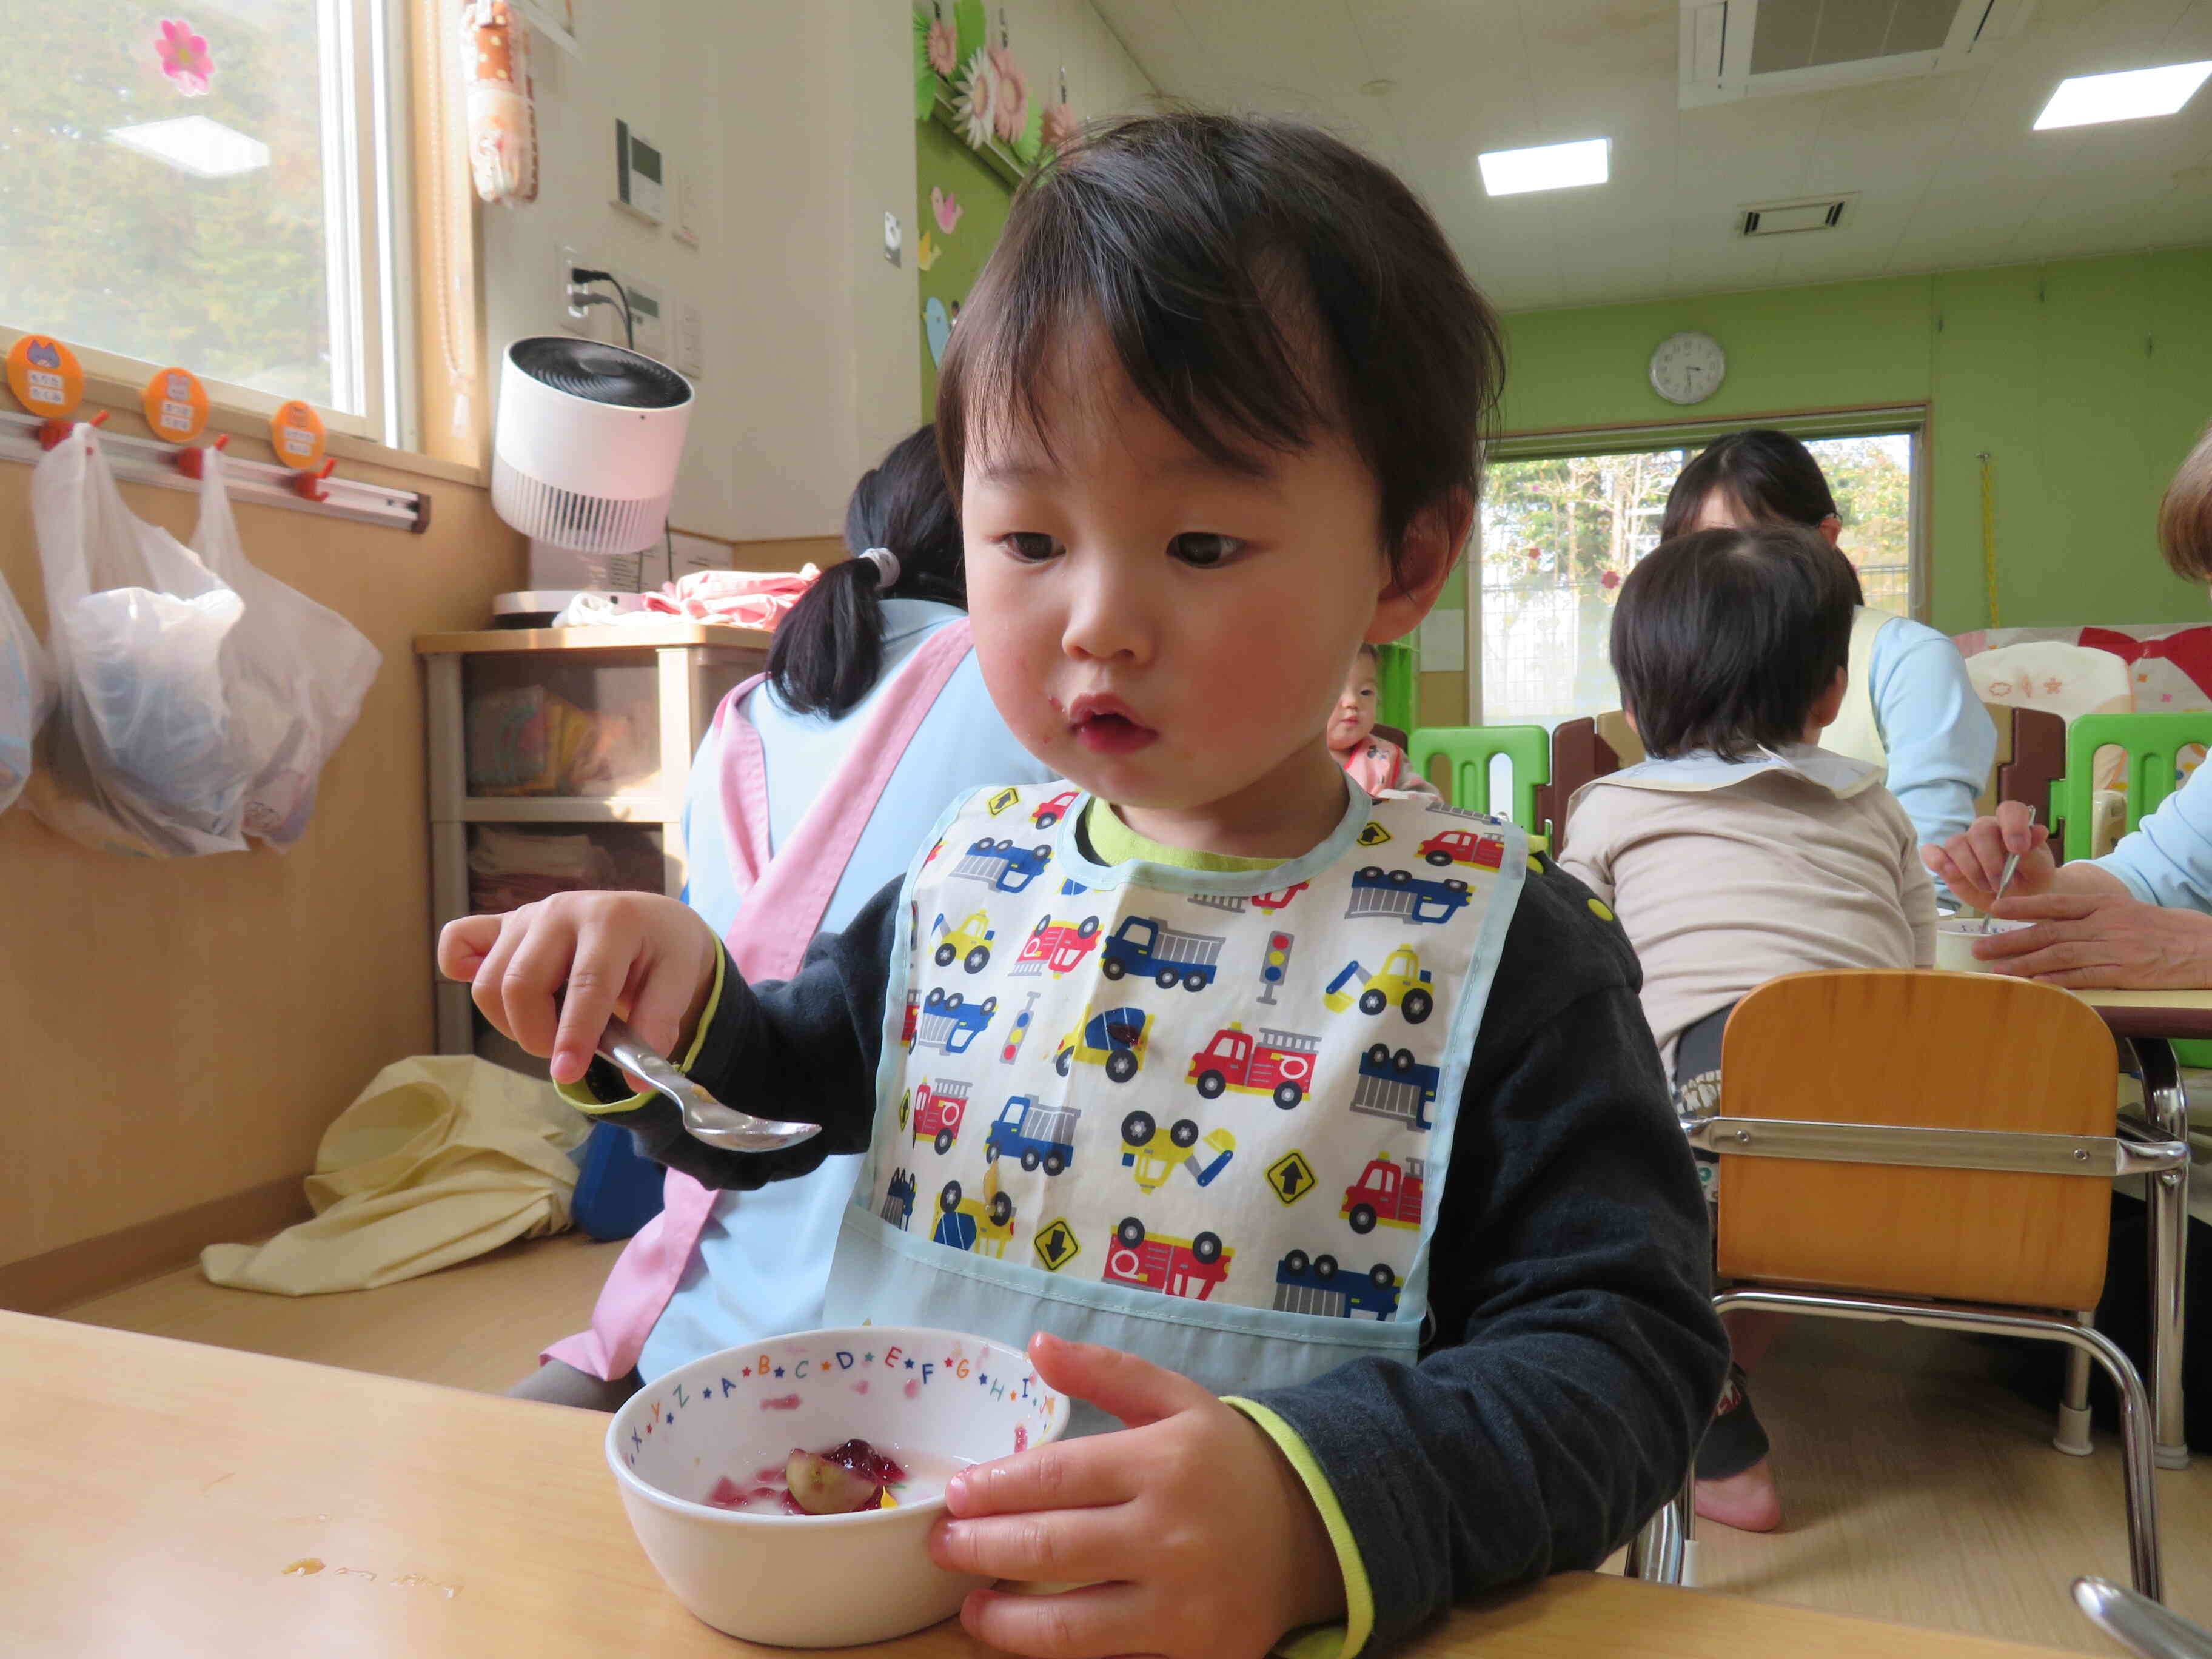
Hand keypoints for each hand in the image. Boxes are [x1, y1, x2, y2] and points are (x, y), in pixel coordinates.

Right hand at [436, 892, 718, 1083]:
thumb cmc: (665, 953)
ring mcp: (527, 916)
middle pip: (520, 983)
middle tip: (565, 1053)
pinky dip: (460, 969)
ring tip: (548, 1028)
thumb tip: (635, 1078)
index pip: (585, 983)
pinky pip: (458, 941)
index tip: (568, 1074)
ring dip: (510, 1022)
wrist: (653, 921)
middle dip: (536, 1034)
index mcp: (612, 921)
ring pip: (489, 981)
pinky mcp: (503, 925)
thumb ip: (659, 1026)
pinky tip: (498, 995)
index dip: (574, 1034)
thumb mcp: (681, 982)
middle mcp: (561, 911)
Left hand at [928, 1332, 1342, 1657]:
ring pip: (1068, 1625)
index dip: (994, 1489)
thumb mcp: (1176, 1399)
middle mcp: (1171, 1535)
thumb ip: (1105, 1370)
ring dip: (1004, 1622)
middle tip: (943, 1546)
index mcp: (1162, 1463)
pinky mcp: (1195, 1656)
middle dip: (980, 1549)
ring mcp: (1182, 1606)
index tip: (957, 1497)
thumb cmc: (1226, 1462)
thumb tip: (1037, 1345)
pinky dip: (1060, 1657)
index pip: (1054, 1477)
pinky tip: (1030, 1640)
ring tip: (972, 1606)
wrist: (1313, 1531)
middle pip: (1049, 1548)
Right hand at [1921, 801, 2055, 910]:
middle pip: (1979, 830)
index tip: (2019, 850)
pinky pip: (1932, 853)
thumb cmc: (2032, 879)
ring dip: (1971, 869)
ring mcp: (1964, 845)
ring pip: (1956, 843)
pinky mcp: (1947, 862)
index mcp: (2011, 826)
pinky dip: (1936, 860)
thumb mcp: (2041, 869)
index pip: (2009, 810)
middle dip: (1989, 860)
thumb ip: (2035, 852)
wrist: (2019, 899)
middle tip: (2000, 884)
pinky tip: (1948, 872)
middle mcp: (1986, 831)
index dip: (2013, 826)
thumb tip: (2038, 830)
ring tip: (1986, 887)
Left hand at [1966, 890, 2211, 986]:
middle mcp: (2104, 924)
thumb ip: (2090, 913)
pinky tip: (2034, 984)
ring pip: (2060, 955)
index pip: (2056, 902)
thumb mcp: (2124, 910)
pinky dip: (2056, 980)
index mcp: (2103, 905)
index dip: (2023, 906)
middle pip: (2049, 932)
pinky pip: (2084, 977)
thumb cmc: (2160, 928)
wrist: (2201, 946)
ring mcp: (2113, 949)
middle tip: (1979, 948)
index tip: (1995, 909)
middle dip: (2010, 940)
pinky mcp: (2124, 973)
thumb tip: (2052, 920)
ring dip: (2024, 963)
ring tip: (1996, 970)